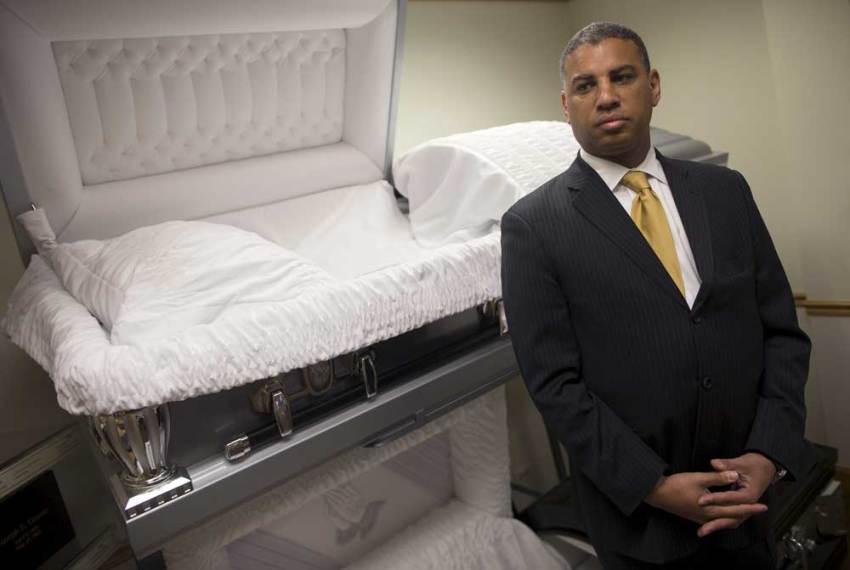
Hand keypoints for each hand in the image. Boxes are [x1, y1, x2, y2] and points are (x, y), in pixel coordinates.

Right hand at [645, 470, 767, 529]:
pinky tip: (724, 512)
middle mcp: (707, 517)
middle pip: (732, 518)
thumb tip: (735, 475)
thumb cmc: (676, 485)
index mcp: (710, 508)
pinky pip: (715, 520)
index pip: (736, 509)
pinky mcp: (694, 516)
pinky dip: (724, 517)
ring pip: (723, 520)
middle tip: (759, 509)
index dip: (750, 508)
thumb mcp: (698, 478)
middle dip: (746, 513)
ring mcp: (700, 518)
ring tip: (745, 510)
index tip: (763, 506)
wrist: (657, 494)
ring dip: (735, 515)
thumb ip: (717, 477)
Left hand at [696, 453, 775, 536]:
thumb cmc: (753, 464)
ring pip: (731, 520)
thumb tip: (715, 463)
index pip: (729, 499)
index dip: (714, 499)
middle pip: (732, 517)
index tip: (700, 501)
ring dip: (717, 526)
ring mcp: (746, 508)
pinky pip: (730, 518)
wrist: (765, 466)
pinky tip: (708, 525)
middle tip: (701, 529)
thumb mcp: (741, 462)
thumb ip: (727, 464)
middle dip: (716, 524)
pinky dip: (720, 522)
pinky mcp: (741, 508)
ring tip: (702, 531)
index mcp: (749, 494)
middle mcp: (748, 504)